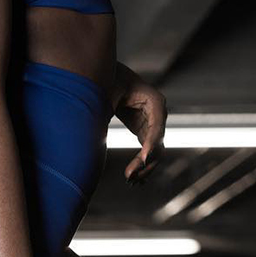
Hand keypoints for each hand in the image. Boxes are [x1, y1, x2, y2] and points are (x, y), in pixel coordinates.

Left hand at [113, 67, 167, 184]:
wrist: (107, 75)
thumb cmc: (107, 80)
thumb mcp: (107, 93)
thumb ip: (107, 108)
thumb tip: (97, 126)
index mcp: (154, 101)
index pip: (156, 127)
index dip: (150, 145)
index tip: (142, 161)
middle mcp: (158, 112)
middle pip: (158, 143)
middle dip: (146, 162)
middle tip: (129, 177)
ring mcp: (152, 122)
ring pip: (155, 150)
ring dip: (144, 167)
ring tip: (130, 181)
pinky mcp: (144, 129)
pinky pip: (147, 150)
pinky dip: (141, 164)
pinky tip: (134, 179)